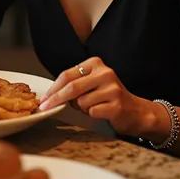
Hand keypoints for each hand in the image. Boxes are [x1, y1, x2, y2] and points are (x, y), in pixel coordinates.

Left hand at [39, 57, 155, 136]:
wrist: (135, 110)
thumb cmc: (108, 97)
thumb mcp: (91, 83)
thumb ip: (74, 84)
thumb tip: (50, 95)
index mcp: (95, 64)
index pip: (67, 75)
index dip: (53, 89)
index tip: (44, 98)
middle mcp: (105, 73)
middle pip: (72, 87)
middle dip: (56, 99)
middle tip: (46, 107)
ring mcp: (112, 88)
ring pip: (81, 102)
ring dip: (82, 108)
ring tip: (94, 106)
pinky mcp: (116, 105)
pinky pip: (92, 112)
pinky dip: (92, 114)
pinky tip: (102, 111)